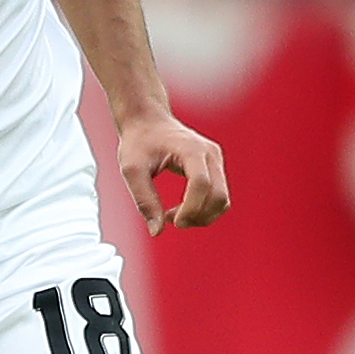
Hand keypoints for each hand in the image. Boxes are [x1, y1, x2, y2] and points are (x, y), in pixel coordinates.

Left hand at [114, 112, 229, 232]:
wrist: (148, 121)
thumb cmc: (138, 142)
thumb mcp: (132, 171)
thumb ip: (144, 200)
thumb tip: (157, 232)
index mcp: (191, 149)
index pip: (201, 184)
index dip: (190, 209)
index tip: (171, 221)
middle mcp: (210, 154)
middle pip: (218, 196)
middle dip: (197, 217)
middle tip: (171, 221)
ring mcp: (216, 160)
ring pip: (222, 200)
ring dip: (202, 217)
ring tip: (175, 216)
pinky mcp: (215, 167)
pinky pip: (219, 197)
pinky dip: (204, 210)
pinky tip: (182, 210)